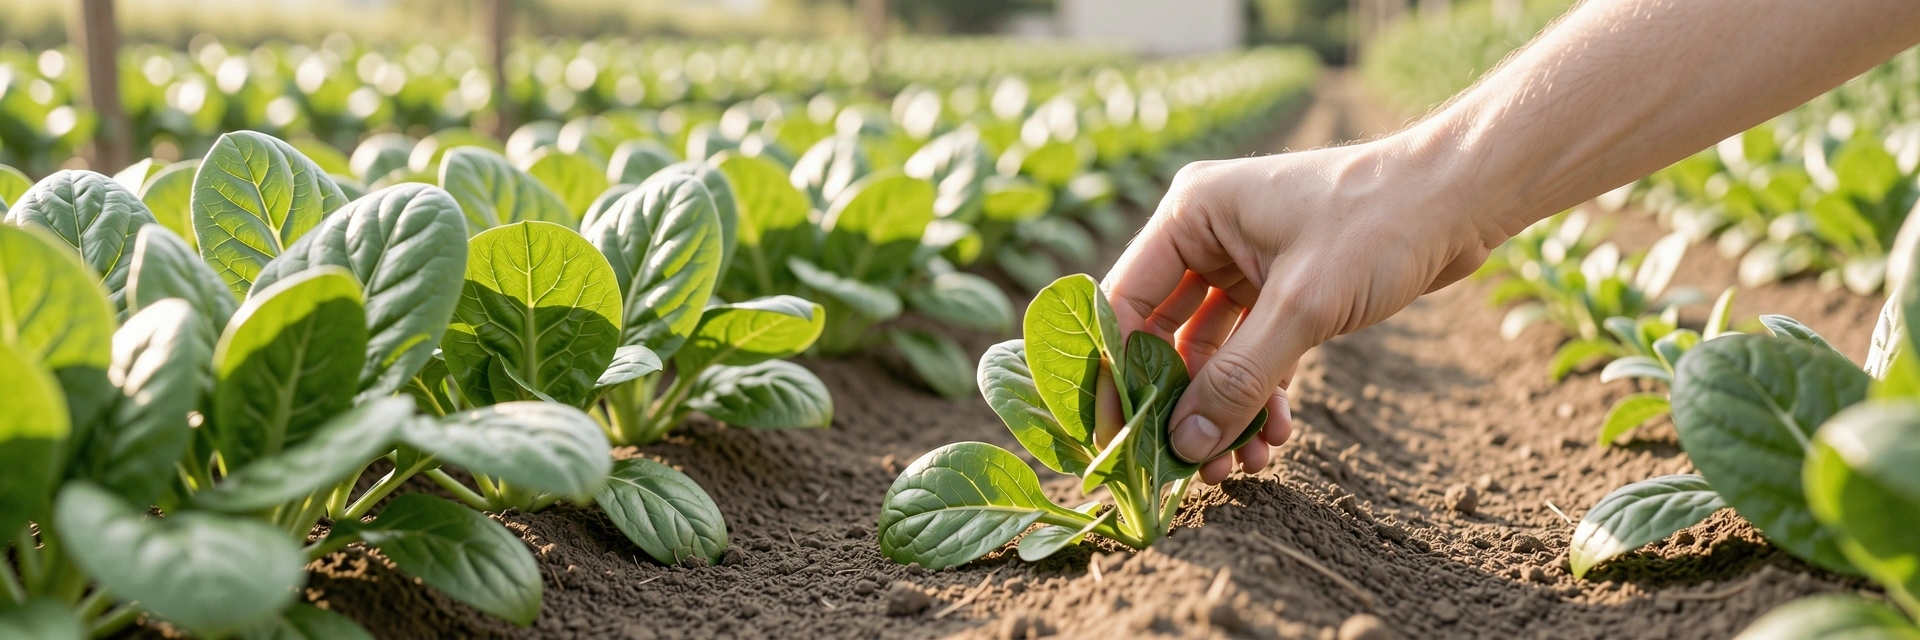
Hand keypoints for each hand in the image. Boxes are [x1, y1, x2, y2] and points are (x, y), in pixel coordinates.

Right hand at [1104, 135, 1503, 484]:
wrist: (1463, 198)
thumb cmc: (1379, 223)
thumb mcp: (1302, 307)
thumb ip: (1237, 379)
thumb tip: (1184, 445)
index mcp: (1191, 214)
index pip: (1125, 302)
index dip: (1116, 373)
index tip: (1115, 438)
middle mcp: (1208, 235)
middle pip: (1165, 335)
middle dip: (1180, 405)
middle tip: (1187, 466)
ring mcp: (1246, 263)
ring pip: (1213, 353)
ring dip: (1223, 410)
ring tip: (1240, 465)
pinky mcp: (1284, 289)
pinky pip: (1253, 353)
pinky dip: (1260, 395)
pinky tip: (1274, 437)